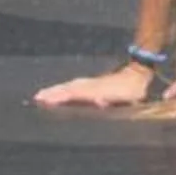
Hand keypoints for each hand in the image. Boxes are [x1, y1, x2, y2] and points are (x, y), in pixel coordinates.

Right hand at [34, 62, 154, 109]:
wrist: (138, 75)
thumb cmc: (133, 90)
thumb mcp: (128, 96)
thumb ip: (117, 97)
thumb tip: (99, 100)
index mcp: (97, 90)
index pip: (75, 92)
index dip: (61, 96)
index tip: (46, 99)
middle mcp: (91, 85)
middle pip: (68, 89)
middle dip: (53, 93)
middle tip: (37, 97)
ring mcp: (91, 84)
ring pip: (70, 86)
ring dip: (56, 91)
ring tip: (42, 95)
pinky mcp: (91, 85)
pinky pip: (74, 87)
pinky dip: (64, 89)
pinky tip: (58, 92)